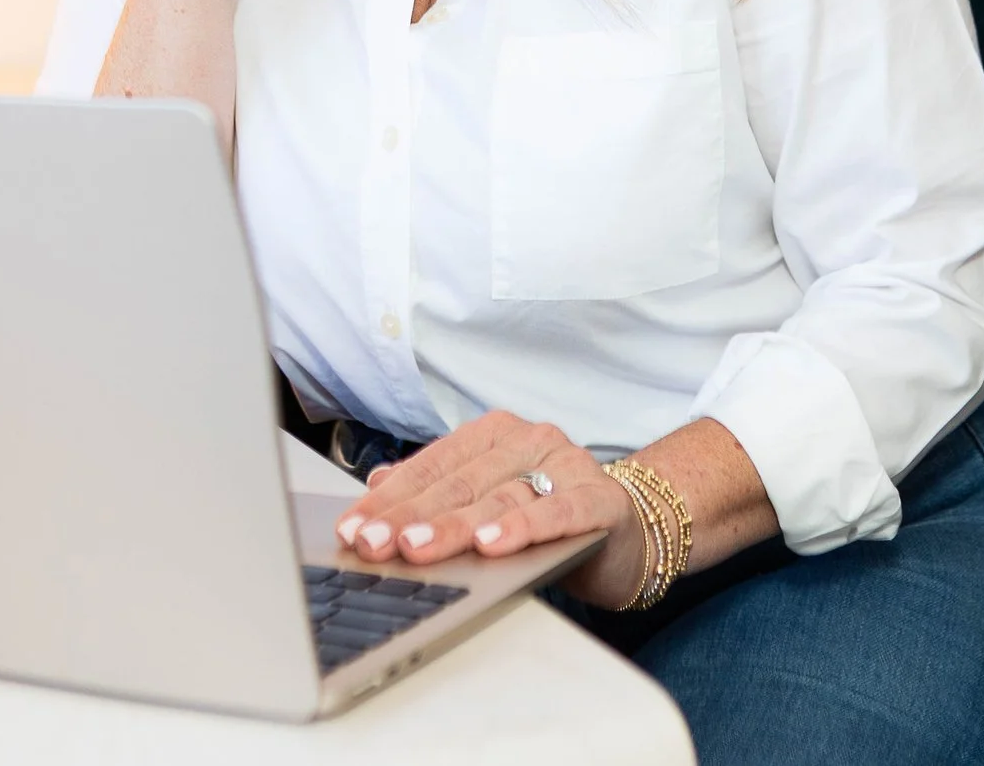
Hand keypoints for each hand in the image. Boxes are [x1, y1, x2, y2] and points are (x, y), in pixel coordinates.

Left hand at [331, 410, 644, 607]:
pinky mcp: (599, 499)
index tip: (352, 527)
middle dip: (409, 517)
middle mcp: (528, 440)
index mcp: (494, 434)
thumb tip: (375, 484)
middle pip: (459, 482)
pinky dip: (521, 528)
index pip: (431, 465)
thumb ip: (437, 490)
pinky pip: (556, 512)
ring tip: (417, 548)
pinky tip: (492, 544)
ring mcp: (566, 464)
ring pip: (499, 498)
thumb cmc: (548, 516)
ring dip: (454, 526)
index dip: (389, 498)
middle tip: (373, 543)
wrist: (630, 531)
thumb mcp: (487, 500)